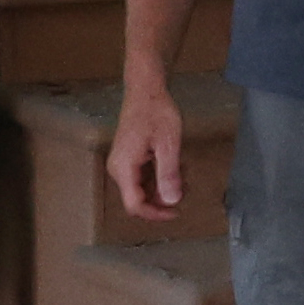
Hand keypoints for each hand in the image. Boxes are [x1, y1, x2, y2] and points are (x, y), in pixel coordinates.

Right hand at [101, 73, 195, 224]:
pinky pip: (142, 177)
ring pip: (142, 189)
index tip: (176, 212)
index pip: (135, 205)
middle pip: (138, 199)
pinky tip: (175, 166)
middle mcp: (118, 169)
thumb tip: (172, 201)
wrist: (145, 90)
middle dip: (163, 199)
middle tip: (185, 188)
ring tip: (184, 174)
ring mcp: (121, 163)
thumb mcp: (168, 145)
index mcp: (123, 167)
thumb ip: (169, 175)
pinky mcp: (127, 158)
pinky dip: (159, 176)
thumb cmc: (156, 112)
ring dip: (163, 187)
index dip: (155, 214)